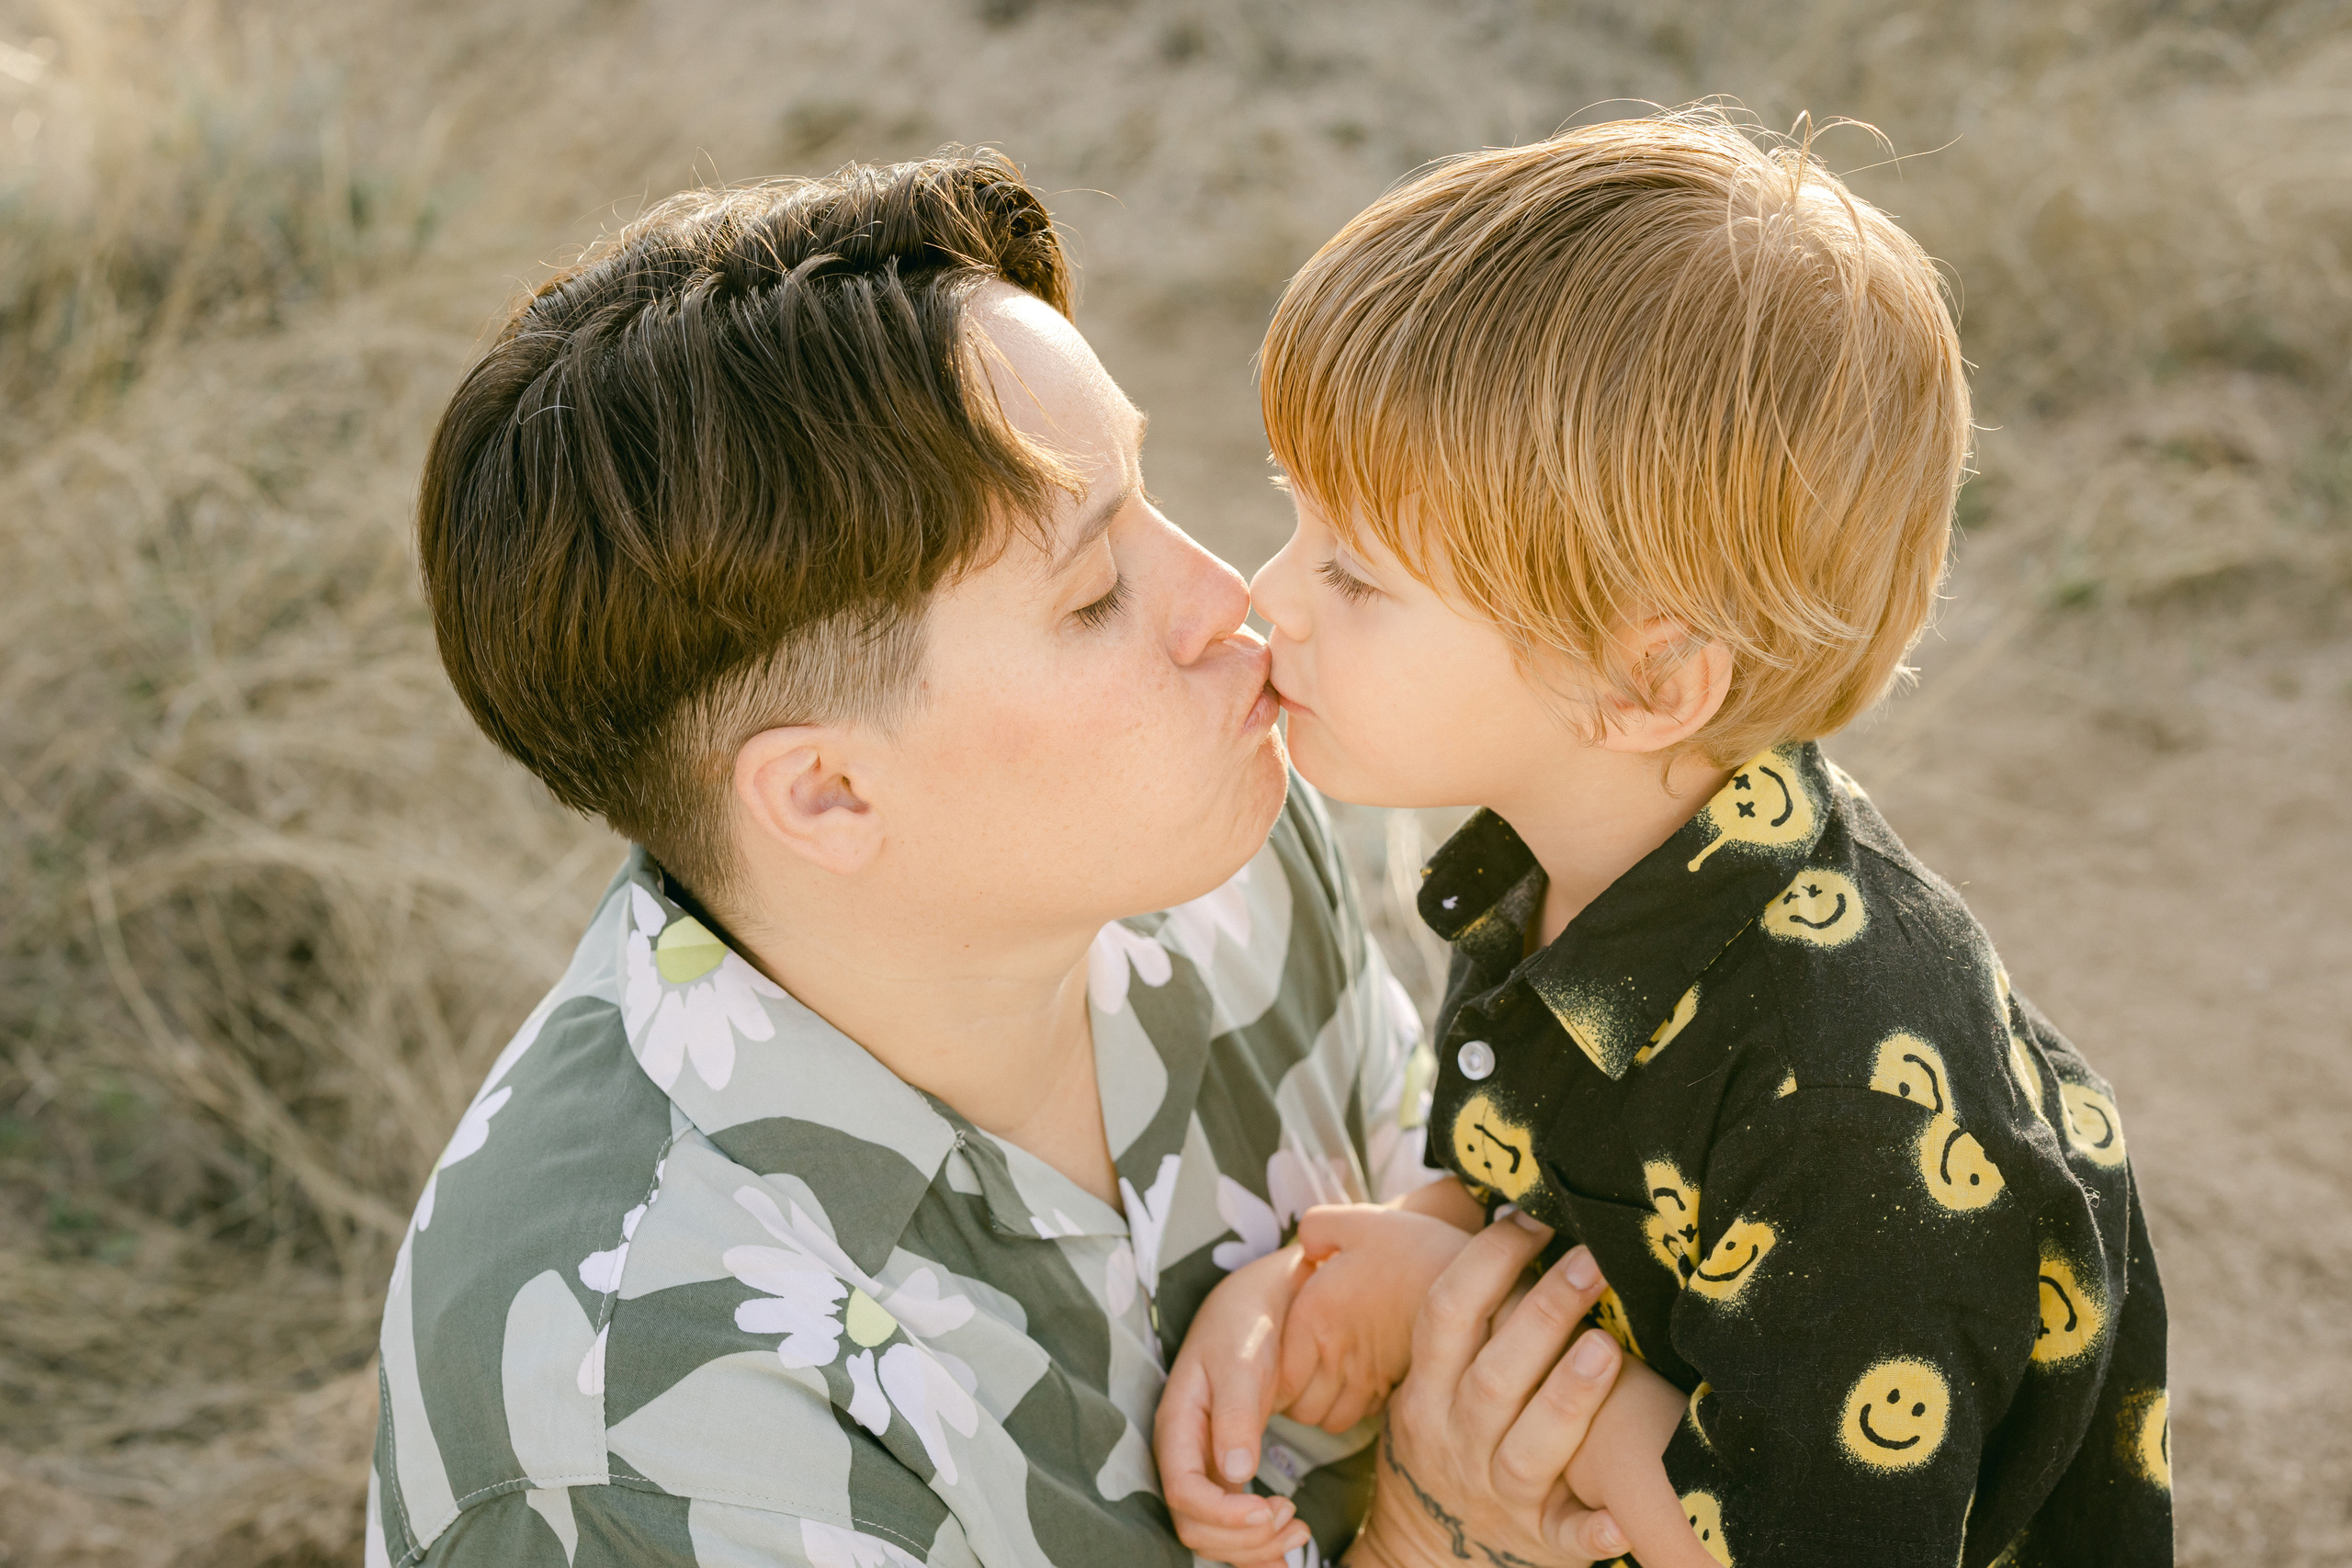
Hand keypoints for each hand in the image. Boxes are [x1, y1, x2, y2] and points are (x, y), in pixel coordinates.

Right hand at [1154, 1245, 1313, 1565]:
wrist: (1262, 1299)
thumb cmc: (1247, 1321)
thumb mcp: (1242, 1359)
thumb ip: (1237, 1412)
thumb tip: (1235, 1472)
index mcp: (1177, 1425)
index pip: (1182, 1492)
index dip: (1222, 1515)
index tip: (1269, 1510)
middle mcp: (1185, 1452)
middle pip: (1195, 1524)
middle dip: (1242, 1540)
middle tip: (1294, 1522)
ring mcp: (1205, 1462)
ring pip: (1214, 1532)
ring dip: (1254, 1546)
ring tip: (1298, 1529)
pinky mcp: (1229, 1466)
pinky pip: (1233, 1521)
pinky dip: (1259, 1543)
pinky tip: (1288, 1541)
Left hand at [1283, 1204, 1473, 1431]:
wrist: (1477, 1278)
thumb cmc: (1413, 1248)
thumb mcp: (1360, 1222)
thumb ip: (1317, 1228)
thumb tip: (1304, 1249)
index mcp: (1314, 1316)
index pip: (1275, 1379)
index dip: (1275, 1376)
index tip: (1287, 1359)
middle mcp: (1336, 1357)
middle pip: (1300, 1410)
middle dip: (1298, 1398)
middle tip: (1307, 1370)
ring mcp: (1369, 1380)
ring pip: (1330, 1421)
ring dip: (1327, 1407)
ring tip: (1336, 1379)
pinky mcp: (1398, 1391)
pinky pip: (1363, 1418)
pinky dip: (1358, 1409)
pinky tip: (1366, 1381)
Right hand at [1348, 1216, 1630, 1567]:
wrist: (1421, 1552)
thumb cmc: (1444, 1438)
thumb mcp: (1426, 1384)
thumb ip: (1463, 1324)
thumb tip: (1514, 1221)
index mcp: (1427, 1391)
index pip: (1445, 1314)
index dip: (1486, 1262)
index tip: (1532, 1218)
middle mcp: (1457, 1440)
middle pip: (1493, 1376)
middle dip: (1542, 1314)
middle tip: (1594, 1261)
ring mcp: (1497, 1495)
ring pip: (1528, 1450)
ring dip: (1567, 1399)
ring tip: (1608, 1349)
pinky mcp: (1541, 1542)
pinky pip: (1566, 1540)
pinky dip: (1593, 1533)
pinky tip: (1623, 1519)